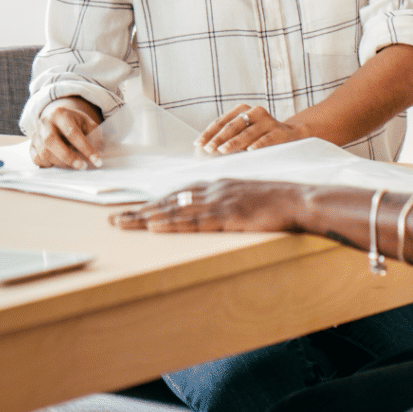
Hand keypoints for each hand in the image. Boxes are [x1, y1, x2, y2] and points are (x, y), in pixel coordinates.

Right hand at [30, 97, 103, 169]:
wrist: (56, 118)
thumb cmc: (74, 122)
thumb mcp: (86, 122)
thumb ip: (94, 134)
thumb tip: (99, 150)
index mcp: (60, 114)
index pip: (72, 132)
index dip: (85, 147)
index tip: (96, 160)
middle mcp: (45, 123)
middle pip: (51, 141)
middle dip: (68, 157)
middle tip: (82, 166)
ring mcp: (36, 134)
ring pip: (43, 152)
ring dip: (60, 163)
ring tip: (74, 166)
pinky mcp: (31, 145)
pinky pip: (37, 159)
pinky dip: (49, 164)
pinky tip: (60, 164)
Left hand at [109, 178, 307, 232]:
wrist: (298, 200)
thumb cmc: (277, 202)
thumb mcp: (247, 198)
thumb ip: (227, 203)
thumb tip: (210, 214)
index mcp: (217, 185)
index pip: (178, 195)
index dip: (154, 204)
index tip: (133, 211)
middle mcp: (213, 189)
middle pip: (169, 201)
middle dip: (140, 211)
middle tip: (113, 219)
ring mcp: (219, 201)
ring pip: (175, 210)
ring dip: (146, 217)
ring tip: (122, 224)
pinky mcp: (227, 215)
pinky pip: (193, 220)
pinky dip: (171, 223)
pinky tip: (154, 226)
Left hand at [196, 104, 310, 154]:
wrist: (291, 135)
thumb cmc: (260, 136)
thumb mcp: (244, 133)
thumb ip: (228, 138)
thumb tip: (205, 150)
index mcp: (242, 110)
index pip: (222, 122)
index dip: (209, 133)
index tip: (198, 144)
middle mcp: (255, 112)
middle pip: (233, 126)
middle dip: (219, 138)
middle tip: (209, 149)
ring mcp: (268, 121)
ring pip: (248, 132)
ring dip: (235, 142)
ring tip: (223, 150)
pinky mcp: (280, 132)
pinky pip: (267, 139)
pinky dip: (258, 145)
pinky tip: (250, 151)